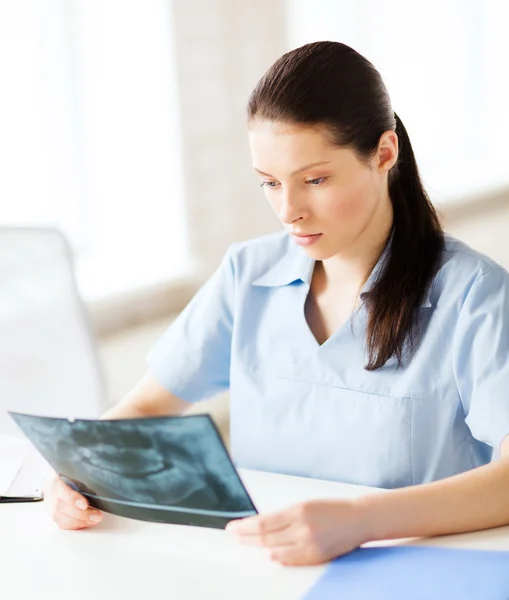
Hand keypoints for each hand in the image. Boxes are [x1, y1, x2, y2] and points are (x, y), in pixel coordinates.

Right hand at [43, 472, 102, 529]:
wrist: (58, 473)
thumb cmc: (71, 470)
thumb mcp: (76, 467)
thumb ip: (85, 472)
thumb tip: (102, 476)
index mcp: (55, 477)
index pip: (60, 488)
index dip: (72, 498)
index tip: (85, 505)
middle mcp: (51, 491)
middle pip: (62, 506)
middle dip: (81, 514)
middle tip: (97, 516)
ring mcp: (50, 503)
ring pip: (61, 518)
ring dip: (80, 522)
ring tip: (95, 519)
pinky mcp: (54, 513)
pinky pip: (62, 523)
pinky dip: (76, 525)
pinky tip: (87, 522)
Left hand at [225, 498, 368, 565]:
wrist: (359, 519)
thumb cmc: (333, 509)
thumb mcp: (306, 505)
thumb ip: (285, 516)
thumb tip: (262, 525)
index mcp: (298, 511)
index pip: (263, 522)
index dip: (245, 526)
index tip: (233, 526)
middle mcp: (302, 529)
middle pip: (265, 538)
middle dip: (246, 537)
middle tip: (233, 535)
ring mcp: (309, 545)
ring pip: (275, 551)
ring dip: (258, 548)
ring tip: (246, 543)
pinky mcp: (316, 558)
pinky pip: (290, 560)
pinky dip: (276, 557)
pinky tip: (268, 554)